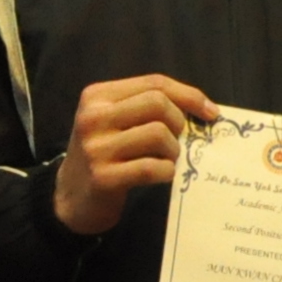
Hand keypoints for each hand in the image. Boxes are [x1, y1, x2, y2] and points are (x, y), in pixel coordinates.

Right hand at [51, 74, 219, 236]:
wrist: (70, 197)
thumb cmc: (103, 154)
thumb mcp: (114, 121)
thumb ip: (146, 108)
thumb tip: (202, 107)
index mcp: (97, 96)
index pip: (154, 83)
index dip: (189, 95)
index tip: (210, 112)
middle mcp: (93, 117)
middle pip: (157, 104)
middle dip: (179, 122)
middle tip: (178, 140)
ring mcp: (96, 148)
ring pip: (158, 134)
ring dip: (174, 150)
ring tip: (167, 160)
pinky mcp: (103, 177)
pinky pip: (152, 167)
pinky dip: (167, 171)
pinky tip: (162, 175)